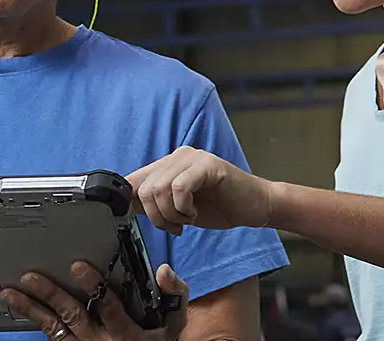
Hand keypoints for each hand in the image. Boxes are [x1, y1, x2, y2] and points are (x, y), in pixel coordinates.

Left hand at [0, 262, 188, 340]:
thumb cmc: (159, 340)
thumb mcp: (174, 323)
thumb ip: (174, 295)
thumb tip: (164, 271)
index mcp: (127, 331)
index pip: (109, 306)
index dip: (93, 285)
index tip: (77, 266)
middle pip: (73, 315)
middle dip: (50, 294)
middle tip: (30, 277)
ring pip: (54, 328)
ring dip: (32, 310)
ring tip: (10, 293)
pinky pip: (53, 338)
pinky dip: (36, 322)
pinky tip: (21, 308)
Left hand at [127, 146, 276, 234]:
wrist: (256, 207)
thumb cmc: (220, 207)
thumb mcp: (178, 208)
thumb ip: (156, 202)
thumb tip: (127, 205)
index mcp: (167, 166)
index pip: (133, 181)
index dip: (132, 204)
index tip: (146, 221)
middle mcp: (177, 157)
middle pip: (144, 188)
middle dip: (156, 216)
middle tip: (175, 226)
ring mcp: (192, 158)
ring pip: (159, 188)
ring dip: (171, 214)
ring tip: (187, 219)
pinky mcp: (208, 165)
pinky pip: (179, 187)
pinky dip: (183, 207)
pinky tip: (195, 213)